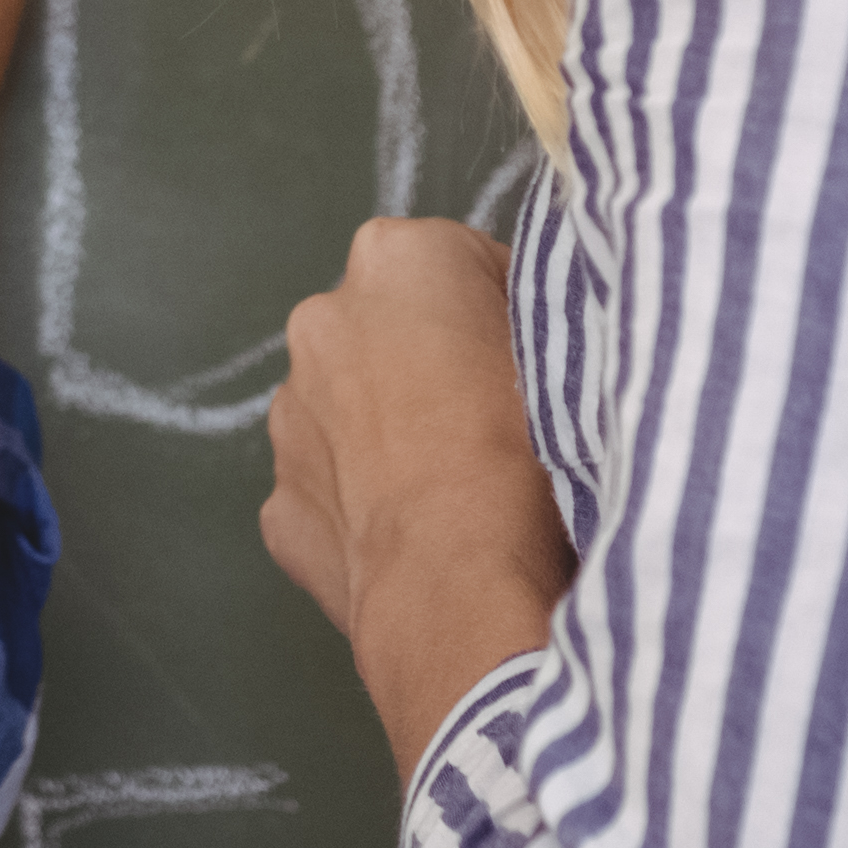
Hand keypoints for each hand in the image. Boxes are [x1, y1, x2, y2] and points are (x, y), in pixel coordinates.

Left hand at [257, 216, 570, 781]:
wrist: (465, 589)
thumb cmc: (532, 461)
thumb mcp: (568, 352)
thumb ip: (533, 314)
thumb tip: (533, 322)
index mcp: (397, 258)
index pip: (465, 264)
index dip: (510, 319)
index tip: (539, 370)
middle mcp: (321, 320)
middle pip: (393, 333)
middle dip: (435, 369)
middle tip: (501, 431)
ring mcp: (288, 417)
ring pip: (352, 412)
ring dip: (394, 437)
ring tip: (461, 494)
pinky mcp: (279, 504)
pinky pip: (333, 494)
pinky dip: (368, 512)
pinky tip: (423, 545)